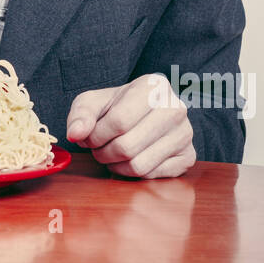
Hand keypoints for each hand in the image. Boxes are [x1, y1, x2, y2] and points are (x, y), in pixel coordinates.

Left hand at [65, 73, 196, 178]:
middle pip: (127, 146)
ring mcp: (185, 133)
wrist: (144, 115)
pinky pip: (151, 176)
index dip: (96, 135)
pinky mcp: (188, 156)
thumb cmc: (116, 106)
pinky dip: (131, 174)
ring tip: (110, 154)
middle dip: (103, 153)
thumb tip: (75, 134)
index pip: (119, 120)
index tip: (88, 137)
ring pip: (139, 165)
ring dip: (115, 165)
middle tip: (97, 149)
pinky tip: (128, 160)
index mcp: (154, 86)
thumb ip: (80, 115)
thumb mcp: (92, 102)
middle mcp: (176, 108)